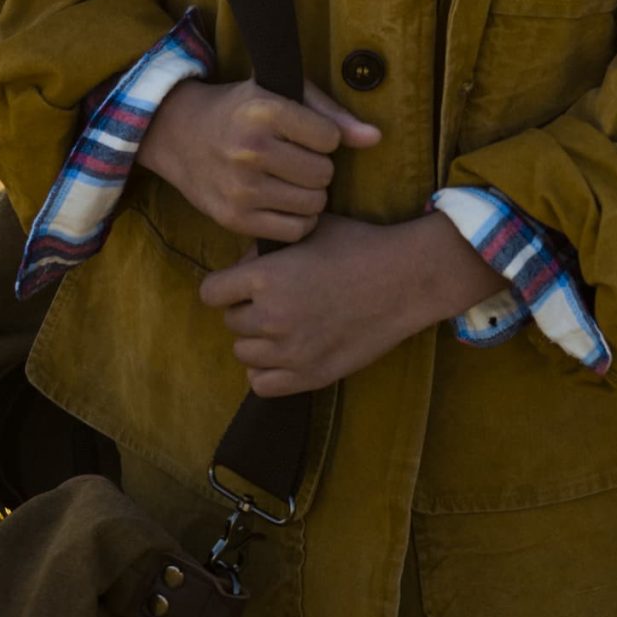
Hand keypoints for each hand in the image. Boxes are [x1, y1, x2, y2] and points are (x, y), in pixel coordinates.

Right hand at [137, 75, 380, 243]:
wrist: (180, 134)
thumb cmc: (242, 110)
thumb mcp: (282, 95)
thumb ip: (331, 115)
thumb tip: (375, 138)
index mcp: (264, 111)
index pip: (329, 139)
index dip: (324, 137)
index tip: (305, 134)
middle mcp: (250, 150)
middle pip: (323, 175)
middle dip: (318, 168)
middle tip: (297, 159)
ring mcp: (241, 188)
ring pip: (313, 205)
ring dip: (310, 195)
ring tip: (290, 180)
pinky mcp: (234, 219)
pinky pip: (294, 231)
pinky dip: (298, 220)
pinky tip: (284, 202)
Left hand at [199, 212, 488, 394]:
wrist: (405, 279)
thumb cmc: (358, 246)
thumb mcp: (308, 232)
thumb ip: (268, 249)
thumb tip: (244, 263)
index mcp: (265, 277)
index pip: (210, 293)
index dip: (224, 285)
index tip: (241, 282)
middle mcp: (271, 317)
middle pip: (230, 322)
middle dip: (245, 309)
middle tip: (273, 300)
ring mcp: (291, 352)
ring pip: (245, 353)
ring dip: (257, 339)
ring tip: (283, 325)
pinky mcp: (311, 376)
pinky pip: (262, 384)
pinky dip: (267, 370)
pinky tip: (286, 352)